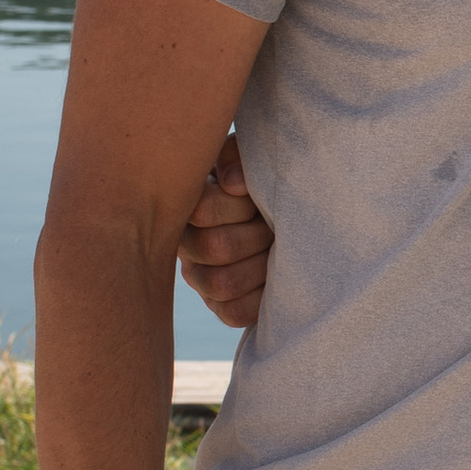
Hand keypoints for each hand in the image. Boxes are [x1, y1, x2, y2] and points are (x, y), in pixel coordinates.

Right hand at [177, 131, 273, 329]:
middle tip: (272, 224)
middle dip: (257, 234)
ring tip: (275, 249)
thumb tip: (232, 184)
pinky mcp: (221, 306)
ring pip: (223, 283)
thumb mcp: (250, 156)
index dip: (240, 205)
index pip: (203, 210)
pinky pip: (234, 313)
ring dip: (261, 265)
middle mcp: (185, 244)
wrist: (285, 210)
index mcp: (188, 204)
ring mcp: (200, 278)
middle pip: (216, 248)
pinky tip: (274, 276)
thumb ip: (237, 157)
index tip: (256, 196)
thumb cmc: (261, 180)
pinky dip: (260, 298)